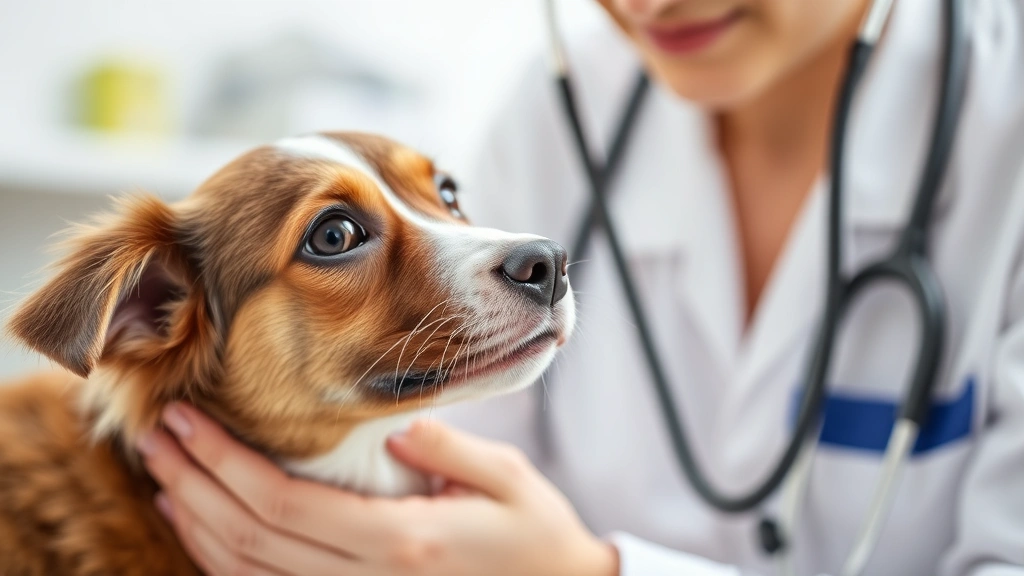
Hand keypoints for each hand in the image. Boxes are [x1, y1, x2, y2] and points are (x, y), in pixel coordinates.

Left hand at [138, 403, 618, 575]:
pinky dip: (226, 564)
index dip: (223, 464)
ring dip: (196, 526)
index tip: (186, 421)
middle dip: (193, 485)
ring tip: (165, 476)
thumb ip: (446, 448)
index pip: (284, 504)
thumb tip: (393, 423)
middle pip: (250, 540)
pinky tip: (202, 530)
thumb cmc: (534, 535)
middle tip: (158, 435)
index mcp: (402, 542)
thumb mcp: (505, 478)